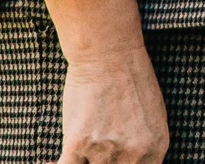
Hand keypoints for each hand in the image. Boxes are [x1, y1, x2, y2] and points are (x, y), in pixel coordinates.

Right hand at [34, 0, 166, 163]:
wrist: (109, 51)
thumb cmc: (130, 78)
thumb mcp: (152, 117)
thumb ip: (144, 147)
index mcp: (156, 148)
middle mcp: (135, 153)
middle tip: (88, 156)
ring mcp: (108, 149)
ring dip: (78, 162)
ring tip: (75, 146)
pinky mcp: (79, 142)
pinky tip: (47, 162)